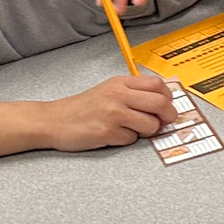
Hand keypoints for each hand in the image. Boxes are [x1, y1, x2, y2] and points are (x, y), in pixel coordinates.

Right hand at [45, 74, 175, 150]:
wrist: (54, 120)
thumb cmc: (83, 108)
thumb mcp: (109, 90)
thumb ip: (133, 93)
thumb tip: (163, 103)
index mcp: (120, 83)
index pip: (158, 85)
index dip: (169, 98)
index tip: (167, 106)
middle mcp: (117, 95)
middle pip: (160, 103)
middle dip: (168, 116)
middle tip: (164, 122)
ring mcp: (112, 114)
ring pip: (151, 124)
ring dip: (147, 131)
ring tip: (132, 129)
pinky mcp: (107, 132)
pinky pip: (132, 140)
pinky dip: (127, 140)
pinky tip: (114, 135)